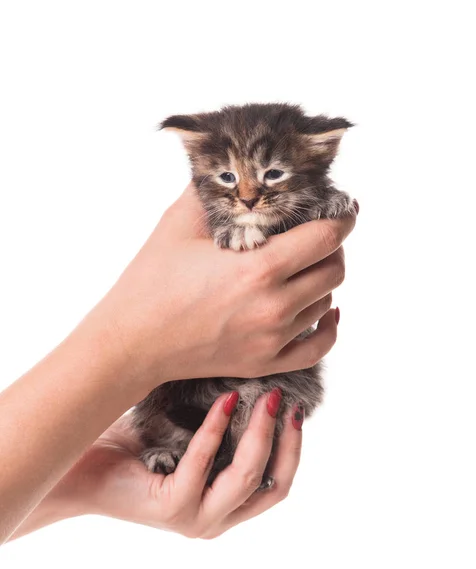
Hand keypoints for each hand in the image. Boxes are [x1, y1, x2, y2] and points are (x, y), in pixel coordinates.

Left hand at [18, 391, 302, 538]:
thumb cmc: (139, 444)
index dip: (293, 446)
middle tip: (284, 398)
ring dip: (260, 432)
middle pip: (274, 487)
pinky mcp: (172, 509)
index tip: (295, 405)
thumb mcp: (193, 434)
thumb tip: (261, 379)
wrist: (85, 464)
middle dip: (286, 440)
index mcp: (226, 505)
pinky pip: (204, 462)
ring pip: (246, 478)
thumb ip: (227, 425)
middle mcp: (217, 519)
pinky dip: (217, 427)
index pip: (277, 484)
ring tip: (264, 394)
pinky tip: (224, 399)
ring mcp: (195, 518)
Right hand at [92, 184, 355, 392]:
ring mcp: (272, 339)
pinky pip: (319, 347)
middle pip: (334, 269)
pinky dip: (329, 327)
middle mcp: (274, 305)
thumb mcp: (179, 222)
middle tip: (318, 235)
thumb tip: (236, 165)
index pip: (326, 236)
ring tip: (304, 267)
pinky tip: (326, 311)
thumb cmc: (151, 280)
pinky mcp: (265, 362)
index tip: (343, 208)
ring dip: (323, 280)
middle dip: (333, 247)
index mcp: (257, 266)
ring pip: (327, 302)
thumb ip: (215, 189)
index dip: (342, 217)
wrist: (131, 341)